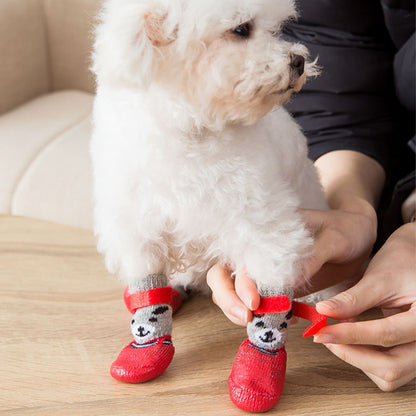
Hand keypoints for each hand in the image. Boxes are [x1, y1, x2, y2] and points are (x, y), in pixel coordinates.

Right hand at [207, 203, 377, 324]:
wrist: (357, 236)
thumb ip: (311, 259)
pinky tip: (278, 323)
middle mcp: (257, 252)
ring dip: (239, 311)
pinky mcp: (275, 287)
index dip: (239, 282)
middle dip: (228, 299)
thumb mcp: (333, 239)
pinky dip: (260, 317)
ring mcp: (263, 271)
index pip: (237, 258)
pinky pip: (257, 304)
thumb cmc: (343, 229)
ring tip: (261, 325)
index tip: (254, 302)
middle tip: (247, 319)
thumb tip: (289, 284)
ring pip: (234, 292)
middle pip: (222, 275)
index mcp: (265, 234)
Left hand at [313, 223, 415, 390]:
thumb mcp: (379, 278)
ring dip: (360, 359)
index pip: (387, 334)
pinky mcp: (414, 354)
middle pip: (392, 366)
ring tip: (340, 333)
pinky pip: (392, 369)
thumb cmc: (405, 263)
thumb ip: (353, 299)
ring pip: (391, 374)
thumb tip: (323, 312)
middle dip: (353, 354)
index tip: (321, 333)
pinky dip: (368, 359)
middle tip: (326, 336)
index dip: (349, 335)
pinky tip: (354, 338)